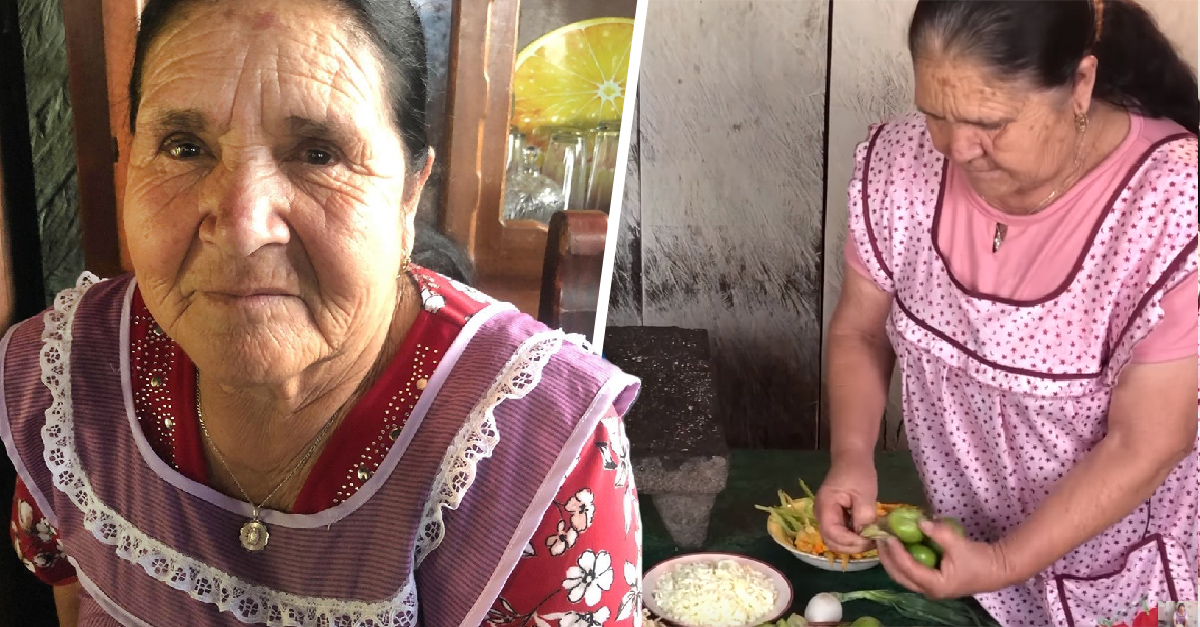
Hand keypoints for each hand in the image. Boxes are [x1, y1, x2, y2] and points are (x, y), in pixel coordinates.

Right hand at [814, 460, 877, 553]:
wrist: (852, 459)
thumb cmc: (858, 473)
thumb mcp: (865, 495)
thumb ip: (864, 517)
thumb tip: (866, 537)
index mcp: (825, 507)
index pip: (832, 534)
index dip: (851, 542)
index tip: (870, 540)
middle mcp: (820, 514)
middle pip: (831, 541)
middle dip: (852, 546)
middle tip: (872, 543)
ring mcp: (825, 516)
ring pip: (835, 540)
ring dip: (852, 544)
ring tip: (870, 539)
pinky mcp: (832, 516)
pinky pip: (839, 533)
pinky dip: (852, 538)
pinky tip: (865, 533)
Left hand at [877, 519, 1015, 599]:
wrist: (998, 569)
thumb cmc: (979, 560)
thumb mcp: (959, 544)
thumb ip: (939, 533)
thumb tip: (920, 522)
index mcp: (934, 585)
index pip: (907, 569)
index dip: (895, 552)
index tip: (887, 536)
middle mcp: (928, 590)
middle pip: (899, 575)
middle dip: (886, 556)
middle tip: (878, 537)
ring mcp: (929, 587)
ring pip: (902, 574)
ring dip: (892, 558)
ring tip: (884, 540)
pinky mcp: (932, 580)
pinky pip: (910, 571)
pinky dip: (902, 559)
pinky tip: (898, 545)